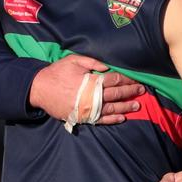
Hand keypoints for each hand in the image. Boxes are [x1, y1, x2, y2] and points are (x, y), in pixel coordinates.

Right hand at [29, 55, 144, 124]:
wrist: (39, 90)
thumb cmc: (56, 73)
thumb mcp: (73, 61)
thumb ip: (92, 62)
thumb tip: (108, 66)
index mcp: (91, 81)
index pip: (114, 79)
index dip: (127, 79)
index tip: (136, 79)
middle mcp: (92, 96)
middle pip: (116, 94)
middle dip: (130, 92)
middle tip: (141, 90)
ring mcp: (88, 109)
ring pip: (112, 108)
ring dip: (126, 107)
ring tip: (137, 105)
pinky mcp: (83, 117)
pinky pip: (101, 120)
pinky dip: (112, 119)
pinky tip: (122, 118)